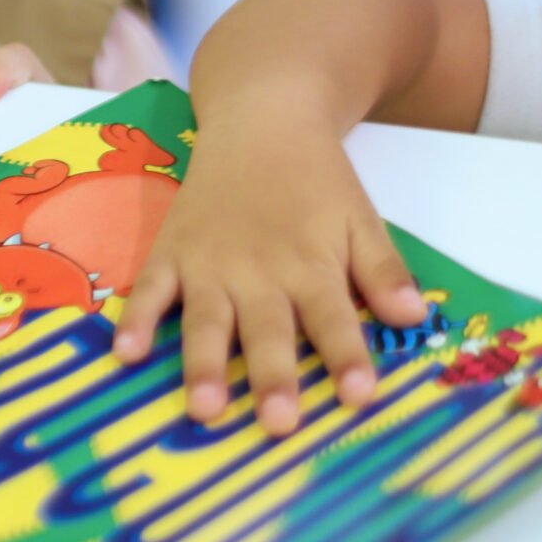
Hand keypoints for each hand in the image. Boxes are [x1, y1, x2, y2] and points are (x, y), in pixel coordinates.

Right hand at [113, 125, 425, 436]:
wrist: (261, 119)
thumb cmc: (316, 180)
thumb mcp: (360, 218)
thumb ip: (383, 269)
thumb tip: (415, 317)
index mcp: (311, 264)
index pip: (334, 318)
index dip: (346, 356)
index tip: (358, 396)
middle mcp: (259, 270)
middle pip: (268, 329)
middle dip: (273, 376)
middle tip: (279, 423)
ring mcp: (209, 263)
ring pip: (207, 320)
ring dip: (205, 364)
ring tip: (206, 409)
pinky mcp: (171, 252)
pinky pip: (150, 289)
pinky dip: (136, 320)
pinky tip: (126, 355)